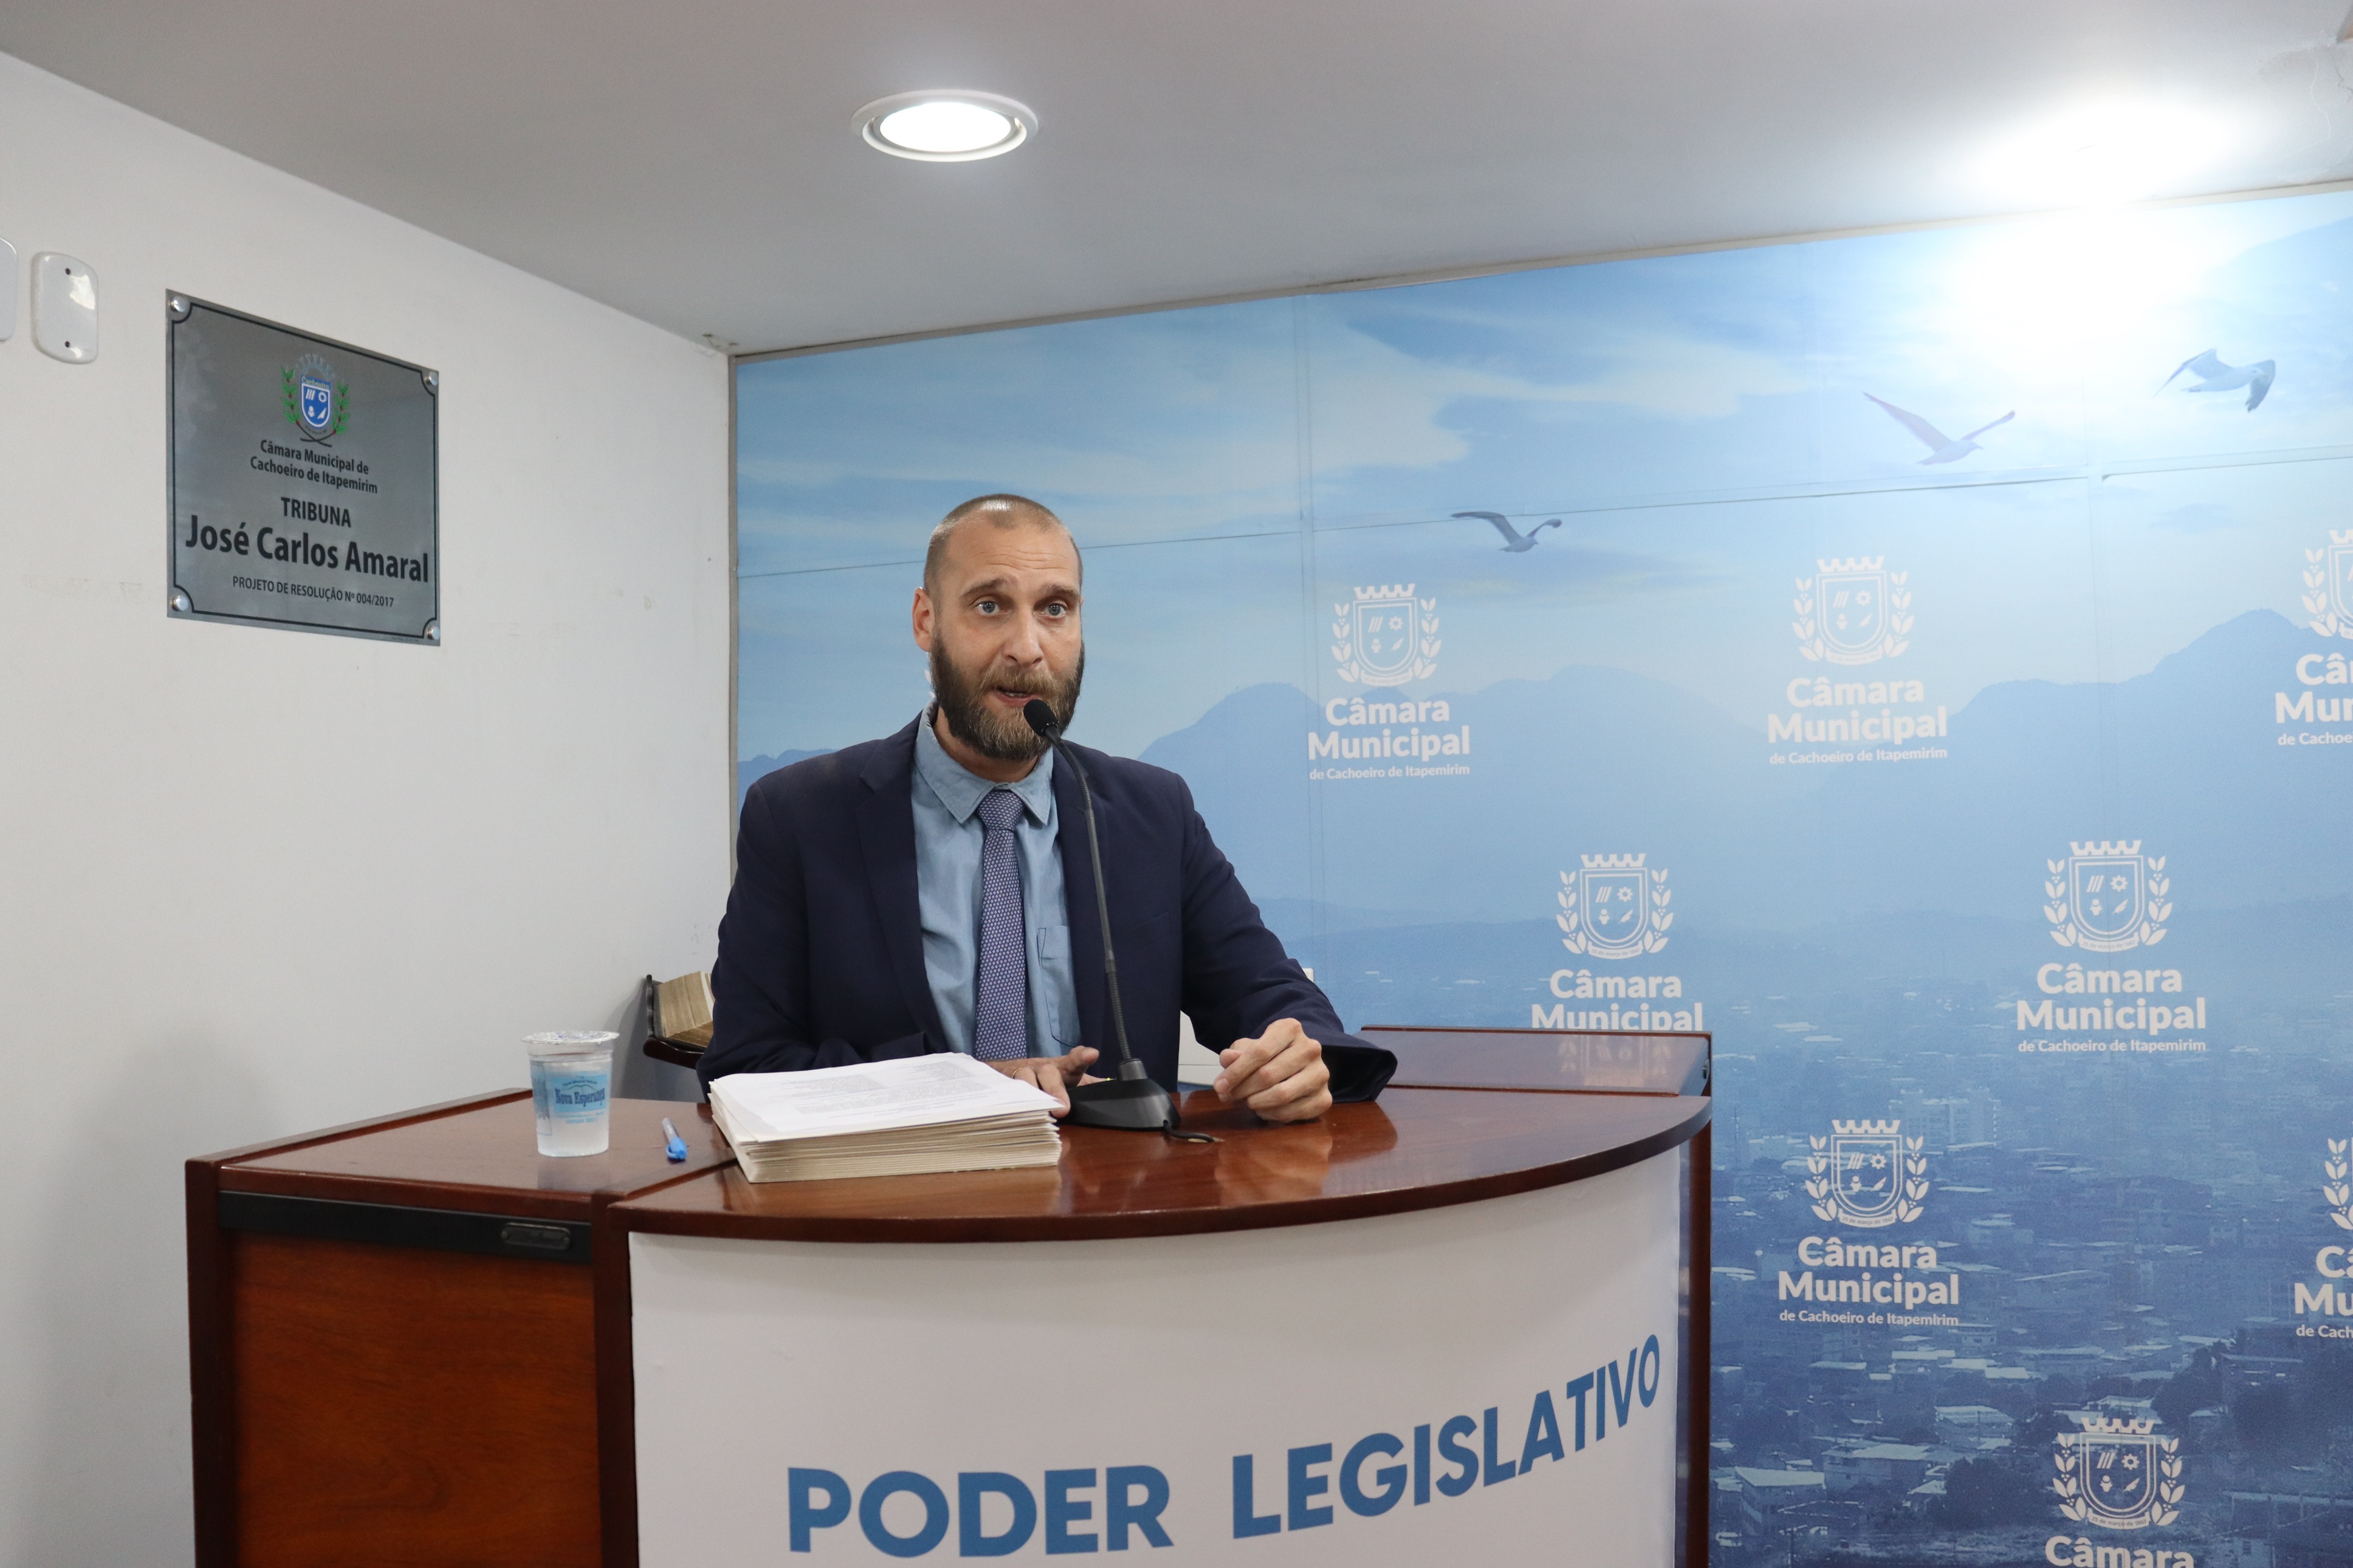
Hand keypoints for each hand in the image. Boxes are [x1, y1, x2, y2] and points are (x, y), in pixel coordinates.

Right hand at [985, 1046, 1098, 1116]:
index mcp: (1063, 1069)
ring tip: (1041, 1112)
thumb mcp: (1071, 1080)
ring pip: (1025, 1080)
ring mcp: (1022, 1075)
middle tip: (1063, 1109)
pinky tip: (1014, 1112)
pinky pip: (1007, 1093)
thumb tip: (1115, 1089)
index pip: (1074, 1060)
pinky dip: (1010, 1102)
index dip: (1082, 1057)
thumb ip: (1091, 1085)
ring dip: (1033, 1096)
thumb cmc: (1049, 1079)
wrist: (1011, 1071)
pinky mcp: (1006, 1084)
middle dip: (1055, 1090)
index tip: (1091, 1055)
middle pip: (1048, 1073)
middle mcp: (1042, 1069)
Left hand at [1215, 1019, 1331, 1122]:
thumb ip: (1236, 1054)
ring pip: (1281, 1094)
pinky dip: (1272, 1114)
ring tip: (1246, 1102)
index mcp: (1290, 1029)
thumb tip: (1227, 1059)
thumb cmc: (1268, 1055)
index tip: (1219, 1086)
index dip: (1236, 1071)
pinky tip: (1263, 1109)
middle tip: (1229, 1097)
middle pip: (1268, 1074)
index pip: (1260, 1052)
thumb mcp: (1248, 1048)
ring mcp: (1321, 1073)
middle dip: (1243, 1089)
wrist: (1295, 1064)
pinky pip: (1293, 1112)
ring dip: (1256, 1103)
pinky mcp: (1325, 1098)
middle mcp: (1311, 1048)